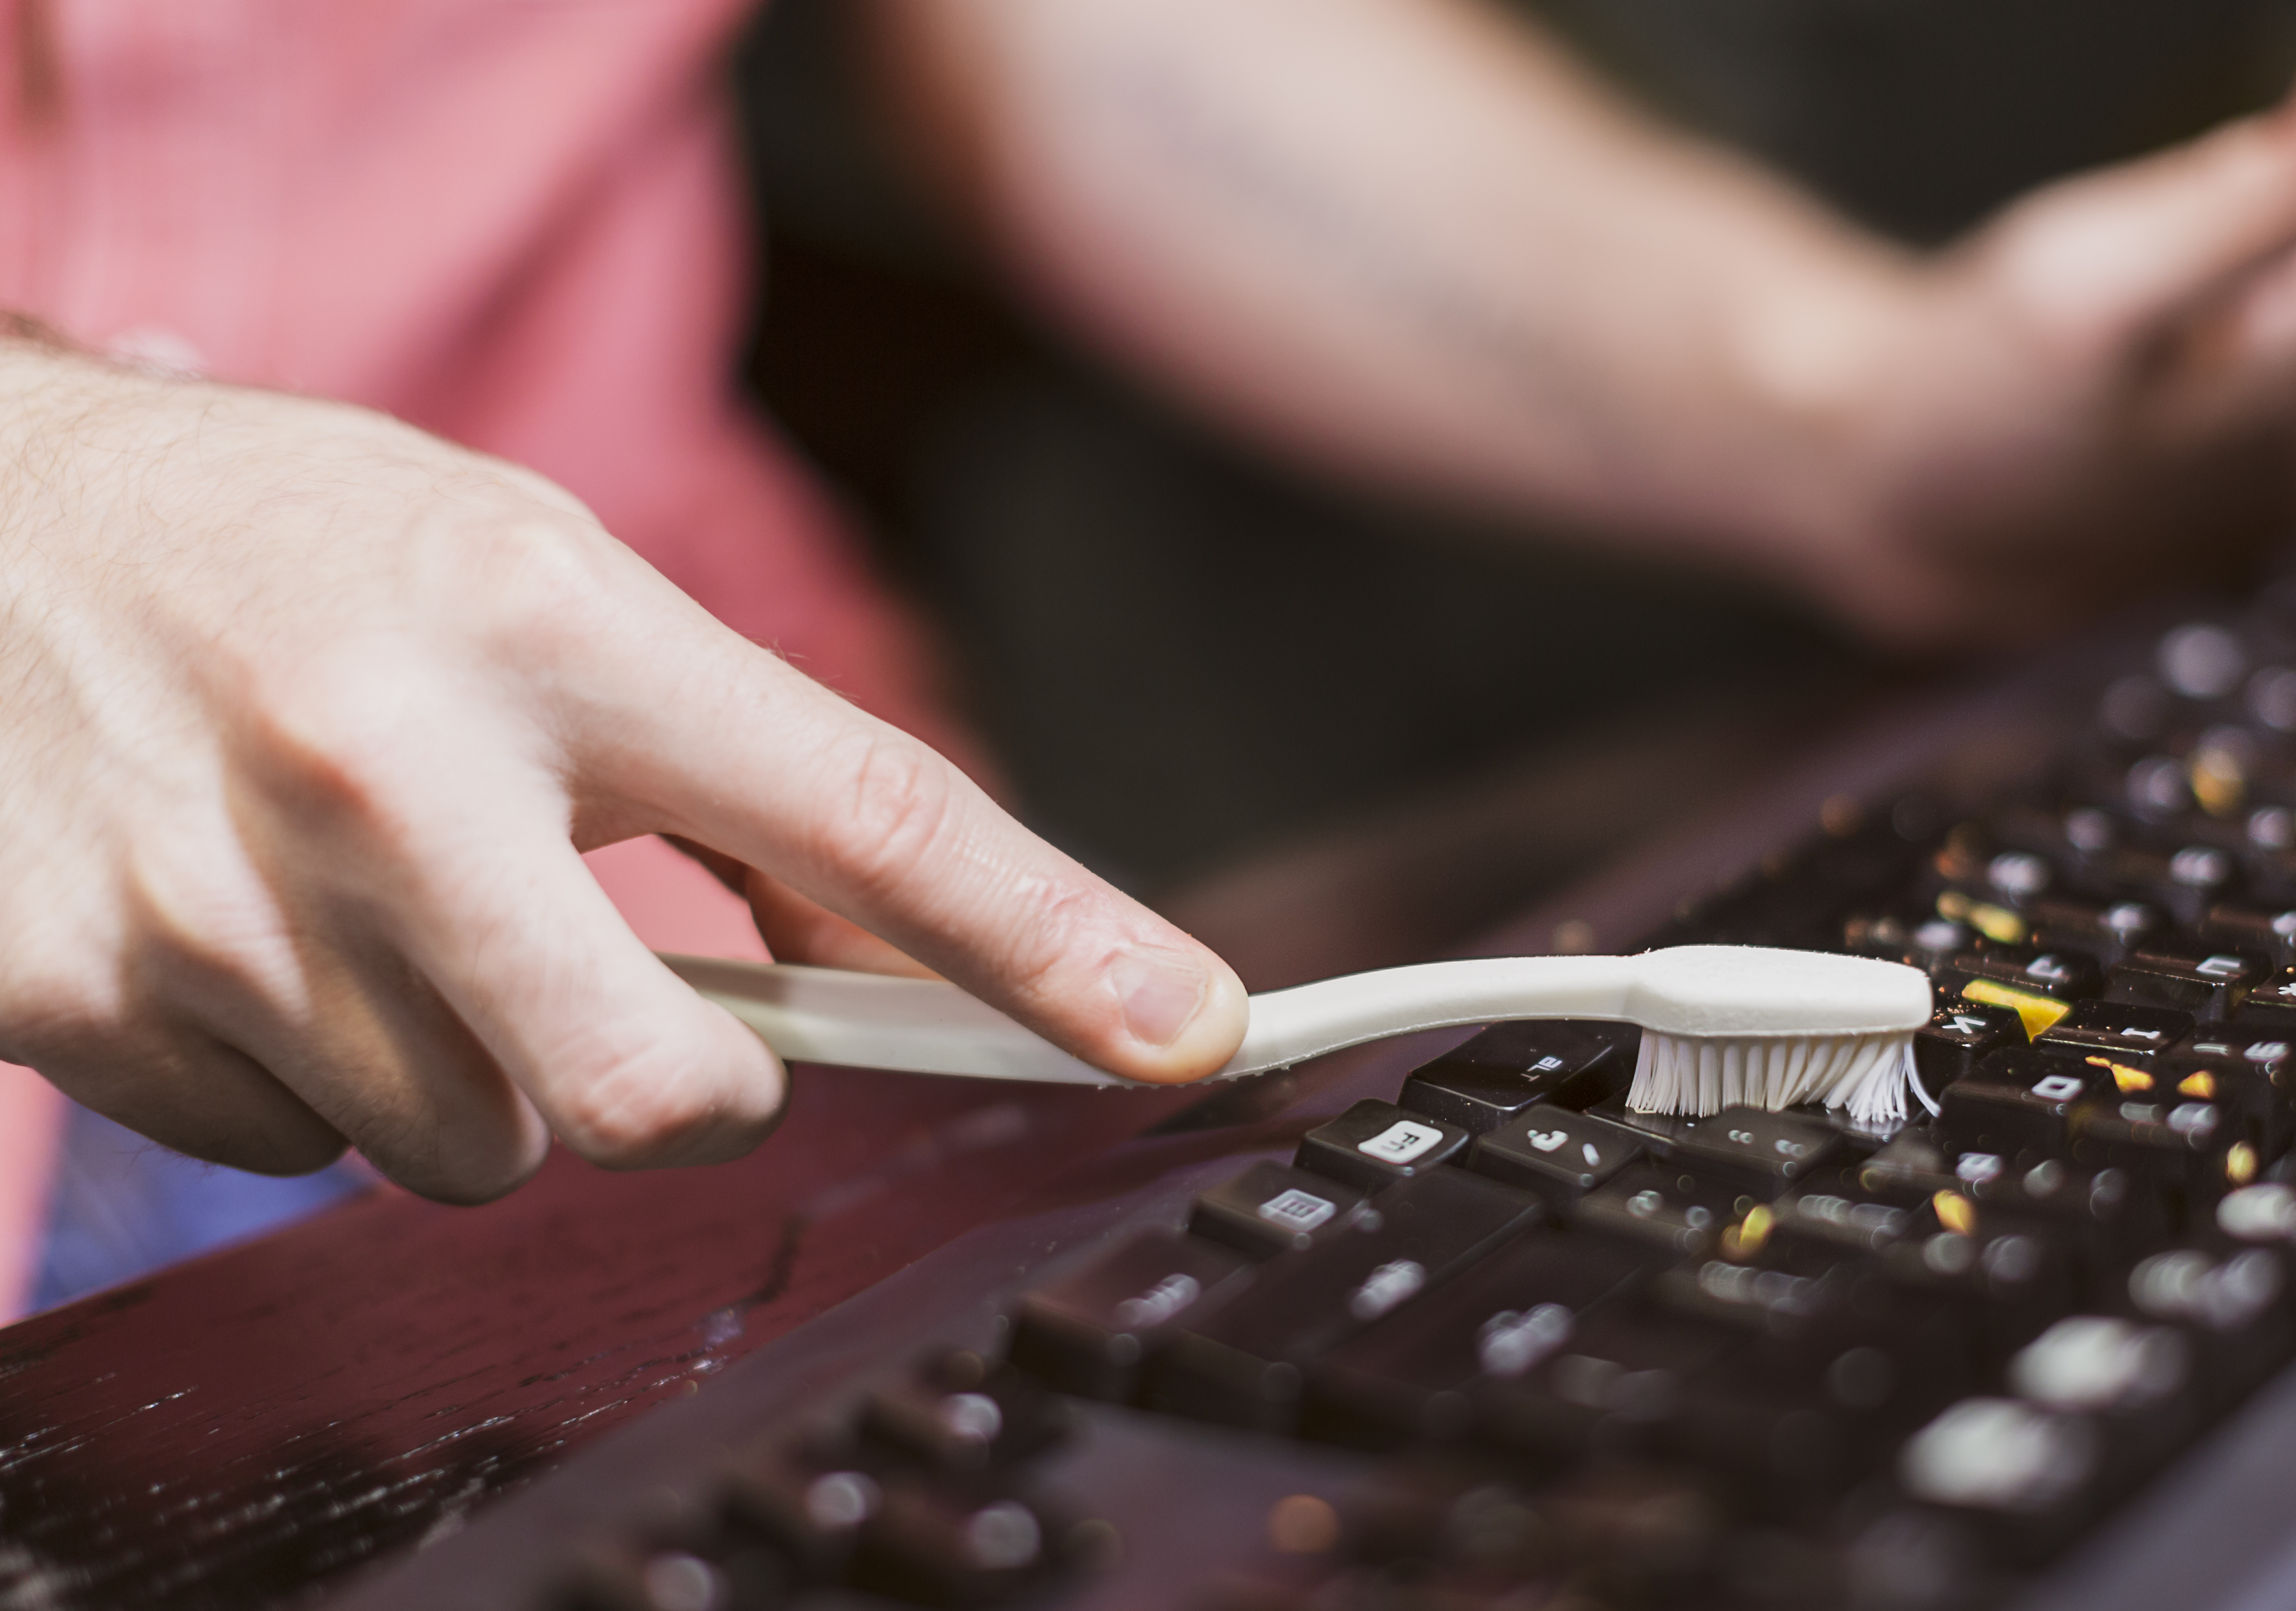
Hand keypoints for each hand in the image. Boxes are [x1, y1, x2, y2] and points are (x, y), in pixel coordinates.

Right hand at [0, 342, 1248, 1202]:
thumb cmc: (290, 545)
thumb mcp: (530, 573)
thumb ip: (706, 756)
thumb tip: (850, 940)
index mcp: (543, 618)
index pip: (867, 809)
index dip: (1050, 941)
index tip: (1183, 1022)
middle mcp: (388, 761)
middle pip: (652, 1096)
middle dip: (683, 1092)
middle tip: (646, 1002)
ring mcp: (224, 900)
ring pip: (470, 1143)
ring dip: (469, 1060)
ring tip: (380, 898)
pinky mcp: (90, 997)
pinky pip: (301, 1148)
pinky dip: (317, 1068)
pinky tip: (260, 927)